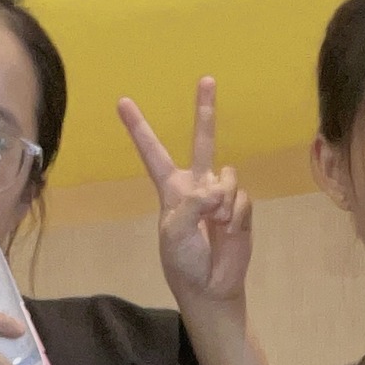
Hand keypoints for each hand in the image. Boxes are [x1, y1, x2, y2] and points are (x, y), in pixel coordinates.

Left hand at [117, 79, 252, 320]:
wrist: (211, 286)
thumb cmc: (183, 261)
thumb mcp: (175, 232)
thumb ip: (193, 204)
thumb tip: (217, 189)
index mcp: (171, 189)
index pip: (152, 153)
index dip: (139, 128)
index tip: (123, 102)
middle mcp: (197, 185)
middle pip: (202, 141)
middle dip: (205, 111)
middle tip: (207, 79)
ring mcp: (221, 195)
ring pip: (227, 175)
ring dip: (223, 201)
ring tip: (216, 224)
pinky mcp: (241, 208)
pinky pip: (241, 198)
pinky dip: (235, 215)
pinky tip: (227, 232)